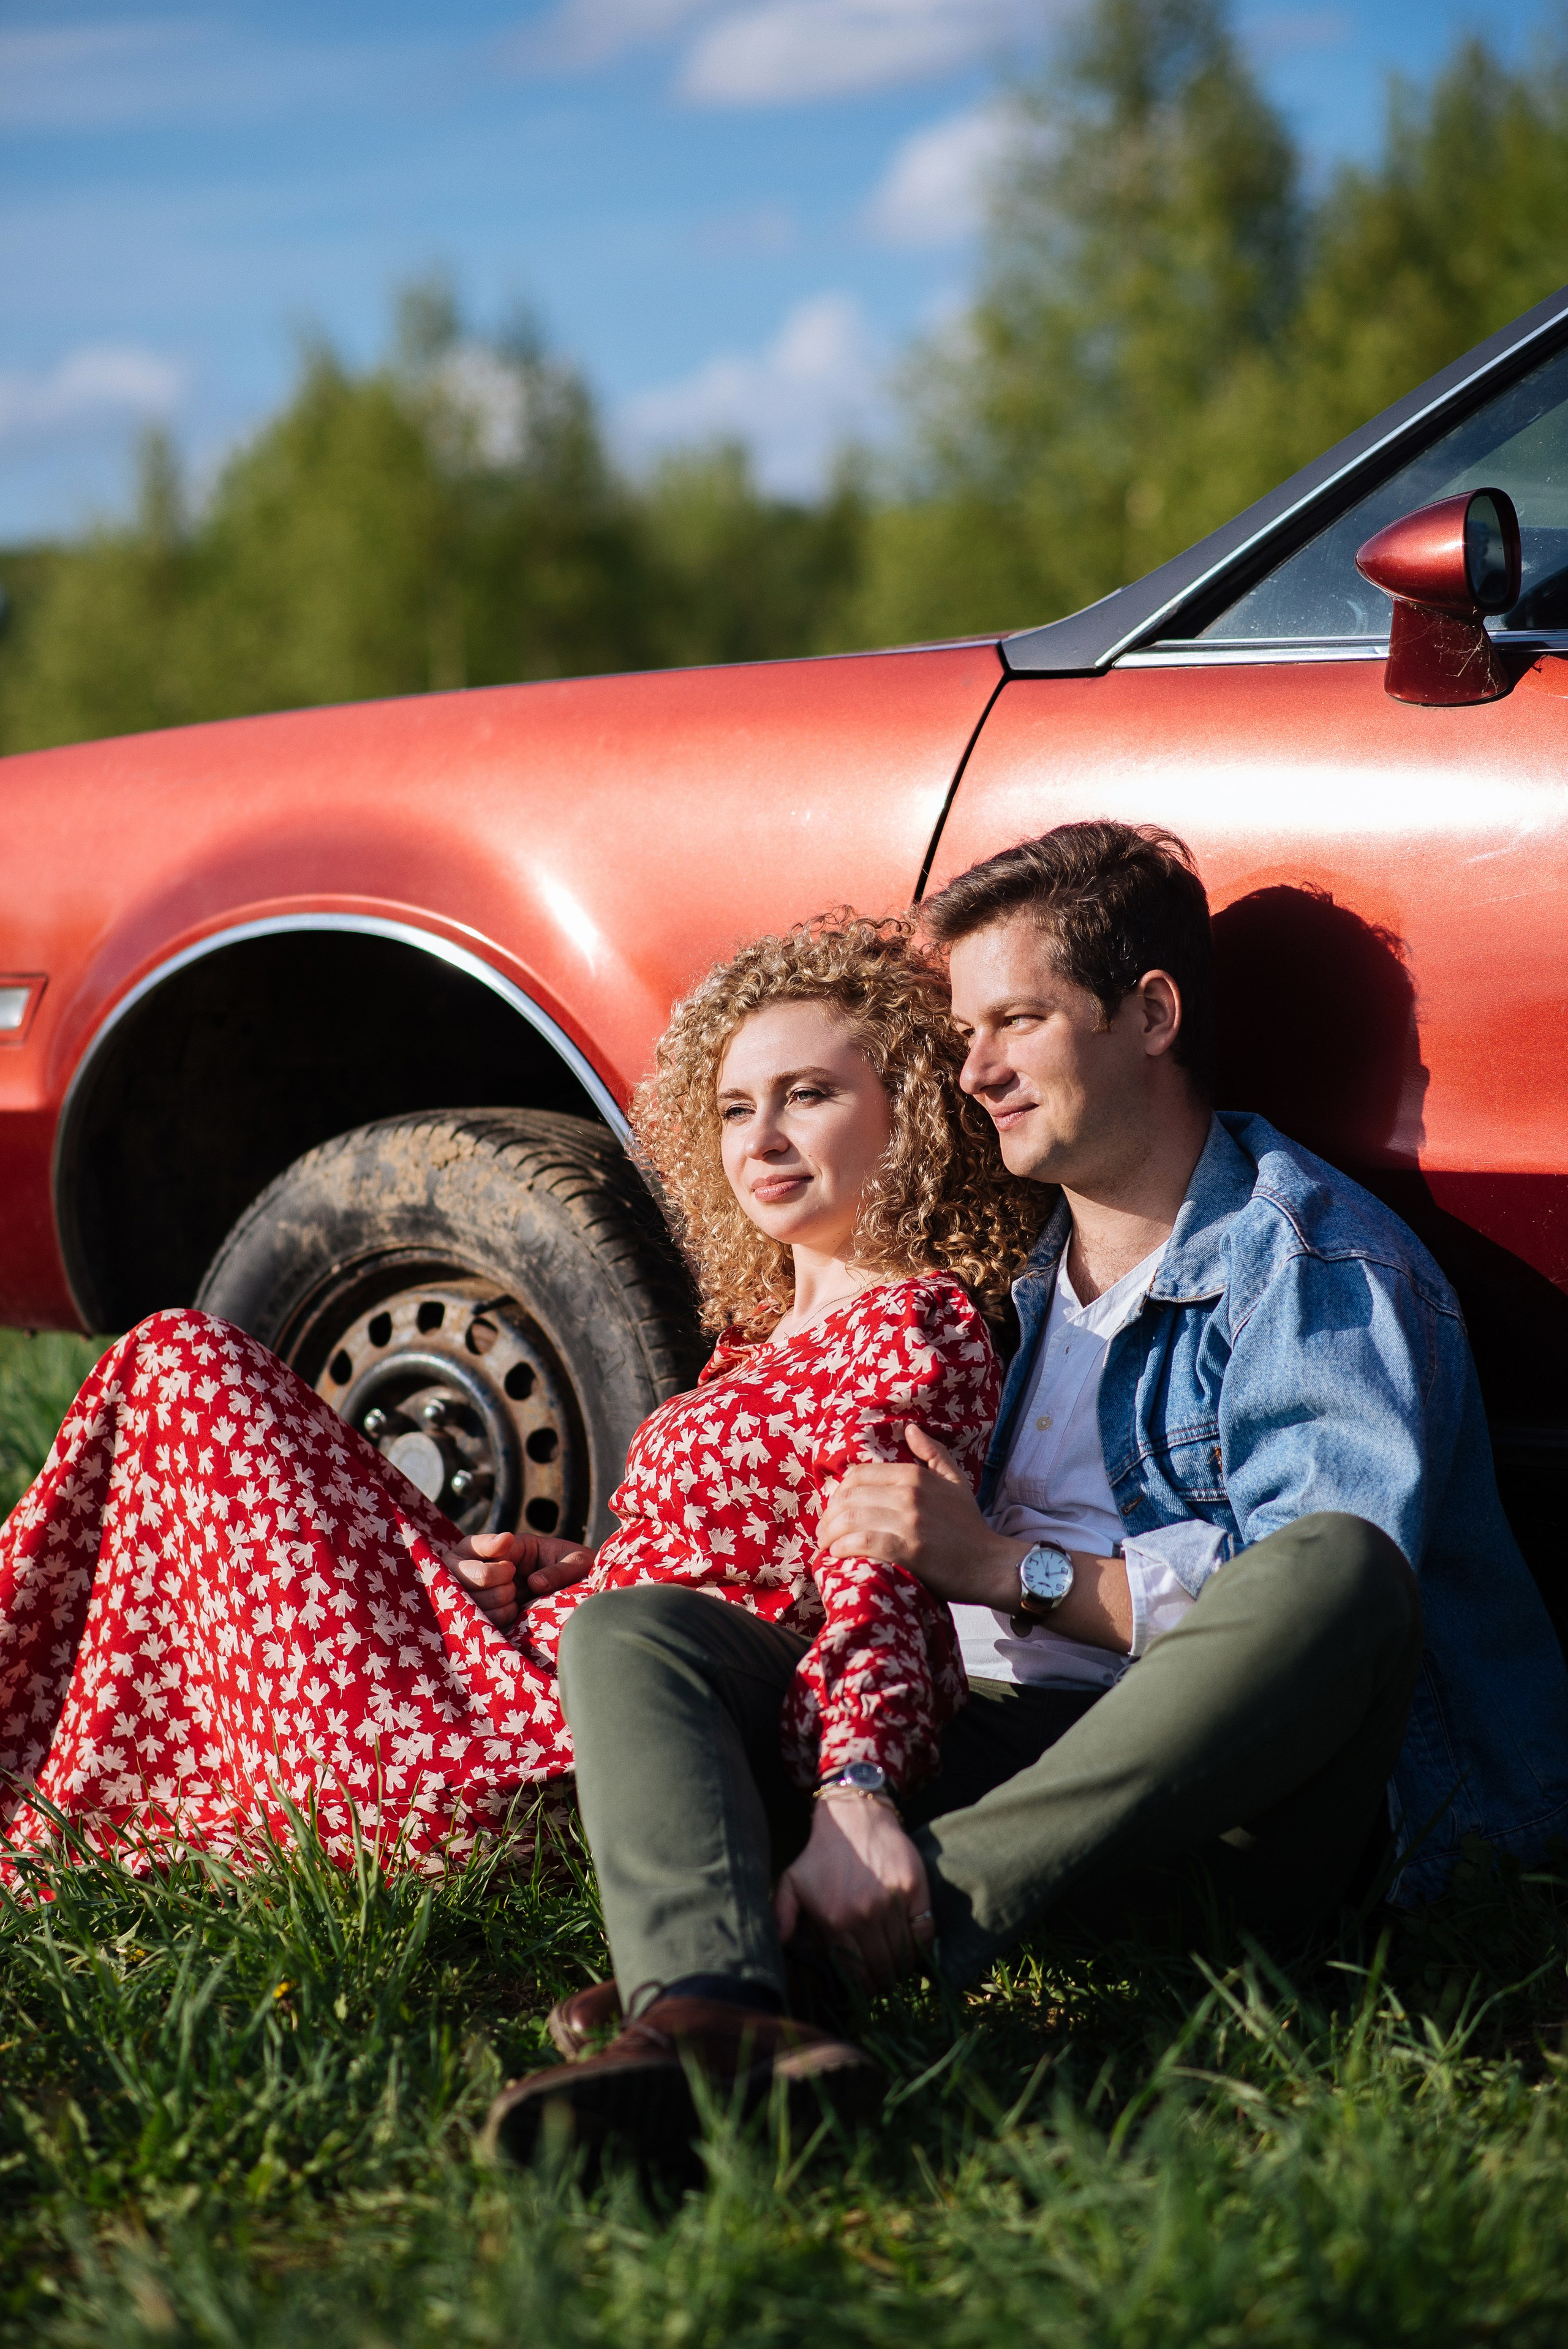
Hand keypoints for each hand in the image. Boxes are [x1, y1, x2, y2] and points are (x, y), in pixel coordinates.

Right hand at [445, 1530, 596, 1632]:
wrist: (592, 1599)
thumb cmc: (586, 1571)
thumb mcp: (578, 1563)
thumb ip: (558, 1571)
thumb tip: (533, 1583)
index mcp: (516, 1547)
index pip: (484, 1545)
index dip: (490, 1554)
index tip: (511, 1569)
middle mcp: (499, 1567)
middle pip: (464, 1570)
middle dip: (486, 1577)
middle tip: (512, 1584)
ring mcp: (494, 1592)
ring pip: (466, 1595)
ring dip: (489, 1599)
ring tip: (514, 1602)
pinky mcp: (496, 1615)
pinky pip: (479, 1617)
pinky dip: (491, 1618)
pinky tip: (512, 1615)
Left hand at [774, 1793, 934, 1986]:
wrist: (854, 1815)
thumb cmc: (821, 1854)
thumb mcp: (791, 1882)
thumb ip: (782, 1915)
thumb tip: (780, 1945)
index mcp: (834, 1920)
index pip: (856, 1974)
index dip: (863, 1988)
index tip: (866, 1987)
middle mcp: (864, 1914)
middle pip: (882, 1968)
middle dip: (883, 1980)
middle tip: (883, 1978)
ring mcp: (891, 1901)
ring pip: (904, 1953)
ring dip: (903, 1965)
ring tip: (897, 1963)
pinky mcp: (913, 1887)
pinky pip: (925, 1931)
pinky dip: (922, 1944)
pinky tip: (913, 1943)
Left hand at [817, 1424, 1025, 1610]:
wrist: (991, 1564)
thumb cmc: (970, 1525)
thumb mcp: (956, 1481)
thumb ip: (932, 1453)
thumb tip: (911, 1429)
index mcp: (915, 1476)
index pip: (858, 1475)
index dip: (838, 1493)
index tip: (834, 1511)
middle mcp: (909, 1494)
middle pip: (848, 1498)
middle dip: (828, 1516)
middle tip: (824, 1533)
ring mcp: (909, 1522)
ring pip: (851, 1520)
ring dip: (830, 1535)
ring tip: (827, 1546)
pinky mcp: (909, 1551)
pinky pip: (863, 1543)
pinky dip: (844, 1549)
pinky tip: (839, 1556)